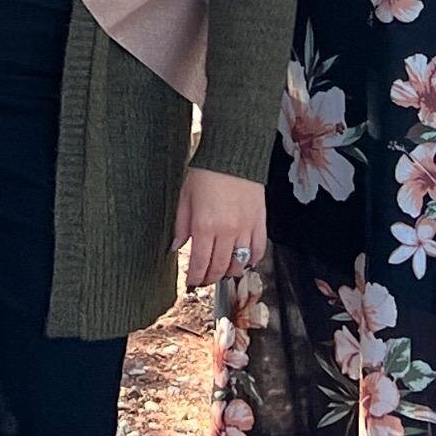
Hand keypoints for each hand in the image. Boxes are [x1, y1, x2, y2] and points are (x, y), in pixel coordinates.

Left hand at [177, 165, 266, 289]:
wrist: (233, 153)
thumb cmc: (207, 172)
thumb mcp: (185, 198)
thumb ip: (181, 226)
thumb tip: (175, 246)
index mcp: (204, 225)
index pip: (200, 262)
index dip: (195, 277)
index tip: (192, 281)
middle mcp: (226, 231)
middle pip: (220, 267)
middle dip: (211, 278)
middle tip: (205, 279)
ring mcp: (245, 228)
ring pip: (240, 263)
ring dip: (230, 272)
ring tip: (223, 272)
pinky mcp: (260, 222)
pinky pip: (258, 250)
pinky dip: (252, 260)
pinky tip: (245, 261)